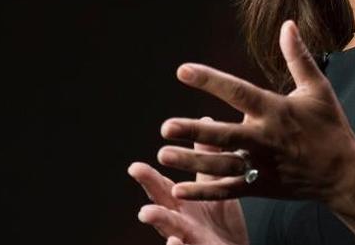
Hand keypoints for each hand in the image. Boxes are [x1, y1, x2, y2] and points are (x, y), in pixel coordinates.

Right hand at [129, 127, 247, 244]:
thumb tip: (205, 121)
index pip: (162, 187)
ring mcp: (188, 240)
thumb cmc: (220, 223)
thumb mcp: (214, 187)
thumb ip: (206, 159)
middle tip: (135, 172)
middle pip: (161, 204)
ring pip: (170, 231)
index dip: (149, 178)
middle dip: (148, 187)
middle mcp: (180, 221)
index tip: (133, 167)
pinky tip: (175, 242)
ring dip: (158, 220)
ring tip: (145, 211)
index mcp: (181, 203)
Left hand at [156, 20, 354, 207]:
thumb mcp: (317, 88)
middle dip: (194, 131)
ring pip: (221, 164)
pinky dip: (204, 191)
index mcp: (275, 111)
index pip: (238, 92)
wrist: (344, 174)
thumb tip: (288, 24)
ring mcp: (262, 165)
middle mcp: (265, 138)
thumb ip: (298, 56)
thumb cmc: (330, 126)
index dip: (210, 80)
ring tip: (163, 154)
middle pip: (224, 135)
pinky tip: (178, 188)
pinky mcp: (261, 186)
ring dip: (191, 161)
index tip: (182, 70)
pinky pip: (228, 190)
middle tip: (165, 127)